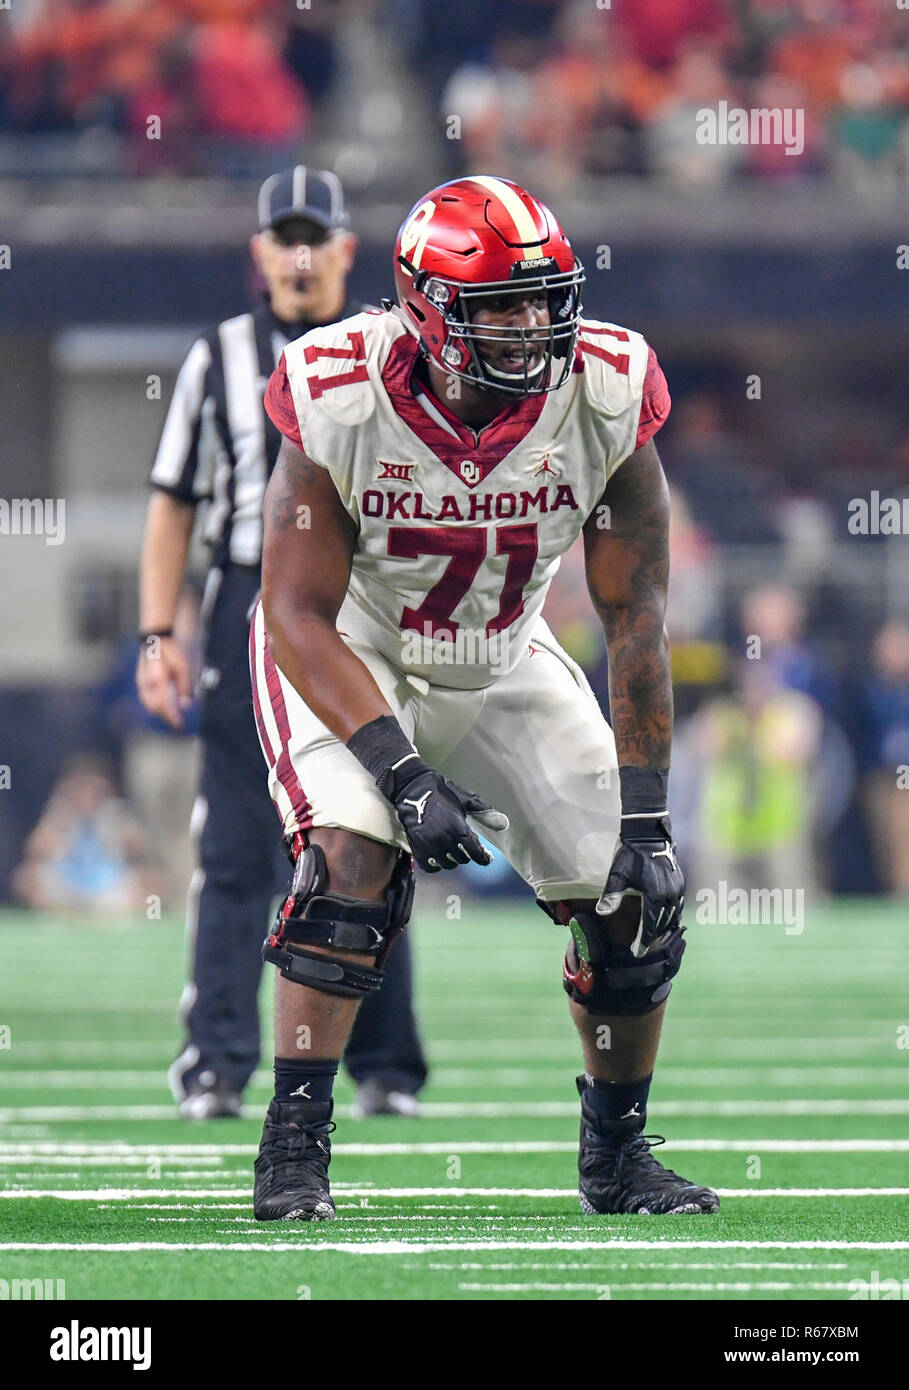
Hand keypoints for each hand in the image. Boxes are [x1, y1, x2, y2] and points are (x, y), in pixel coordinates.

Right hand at [135, 636, 192, 729]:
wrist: (155, 636)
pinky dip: (155, 705)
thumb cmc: (171, 650)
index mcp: (157, 680)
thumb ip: (185, 686)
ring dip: (160, 712)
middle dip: (166, 717)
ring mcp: (141, 681)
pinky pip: (147, 697)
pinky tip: (164, 705)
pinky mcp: (141, 679)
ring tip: (172, 717)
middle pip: (155, 707)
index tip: (181, 725)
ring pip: (149, 703)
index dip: (172, 717)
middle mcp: (146, 683)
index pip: (164, 706)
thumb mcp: (184, 667)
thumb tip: (186, 706)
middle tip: (178, 724)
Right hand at [390, 765, 508, 873]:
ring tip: (452, 848)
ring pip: (448, 864)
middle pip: (463, 859)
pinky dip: (436, 864)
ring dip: (452, 859)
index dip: (483, 858)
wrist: (413, 789)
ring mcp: (430, 847)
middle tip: (465, 844)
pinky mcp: (417, 850)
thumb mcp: (467, 799)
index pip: (476, 853)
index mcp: (459, 829)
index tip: (487, 858)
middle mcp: (445, 841)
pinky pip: (430, 867)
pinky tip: (438, 856)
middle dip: (467, 853)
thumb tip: (504, 824)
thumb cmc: (442, 792)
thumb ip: (485, 813)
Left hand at [596, 814, 683, 957]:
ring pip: (671, 916)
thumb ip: (611, 894)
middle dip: (652, 937)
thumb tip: (602, 913)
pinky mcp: (680, 882)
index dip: (643, 941)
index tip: (637, 952)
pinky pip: (677, 905)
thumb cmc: (629, 854)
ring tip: (652, 937)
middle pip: (661, 924)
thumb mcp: (617, 874)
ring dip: (662, 927)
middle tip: (642, 947)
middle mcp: (669, 895)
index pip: (648, 926)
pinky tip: (664, 919)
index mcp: (654, 895)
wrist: (647, 834)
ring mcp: (677, 889)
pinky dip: (671, 915)